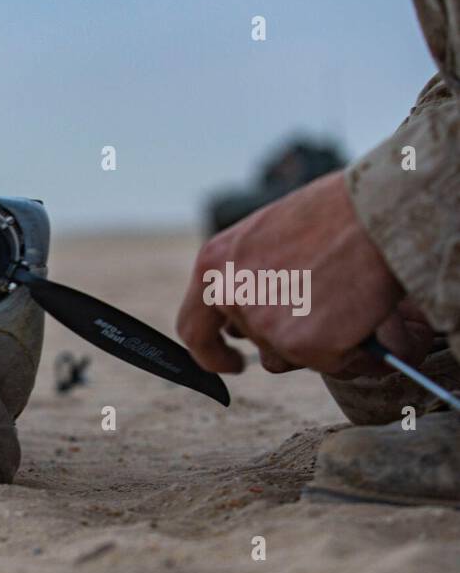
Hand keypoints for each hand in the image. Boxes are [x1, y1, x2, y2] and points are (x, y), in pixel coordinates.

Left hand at [176, 171, 425, 375]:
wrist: (379, 209)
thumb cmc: (336, 211)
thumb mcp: (269, 232)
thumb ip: (250, 271)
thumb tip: (254, 302)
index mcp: (214, 265)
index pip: (193, 329)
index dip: (210, 353)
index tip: (231, 363)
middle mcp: (230, 297)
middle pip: (254, 343)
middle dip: (284, 340)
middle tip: (318, 322)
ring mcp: (264, 324)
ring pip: (290, 357)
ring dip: (318, 344)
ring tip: (349, 302)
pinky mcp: (303, 345)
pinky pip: (331, 363)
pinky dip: (353, 350)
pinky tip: (366, 315)